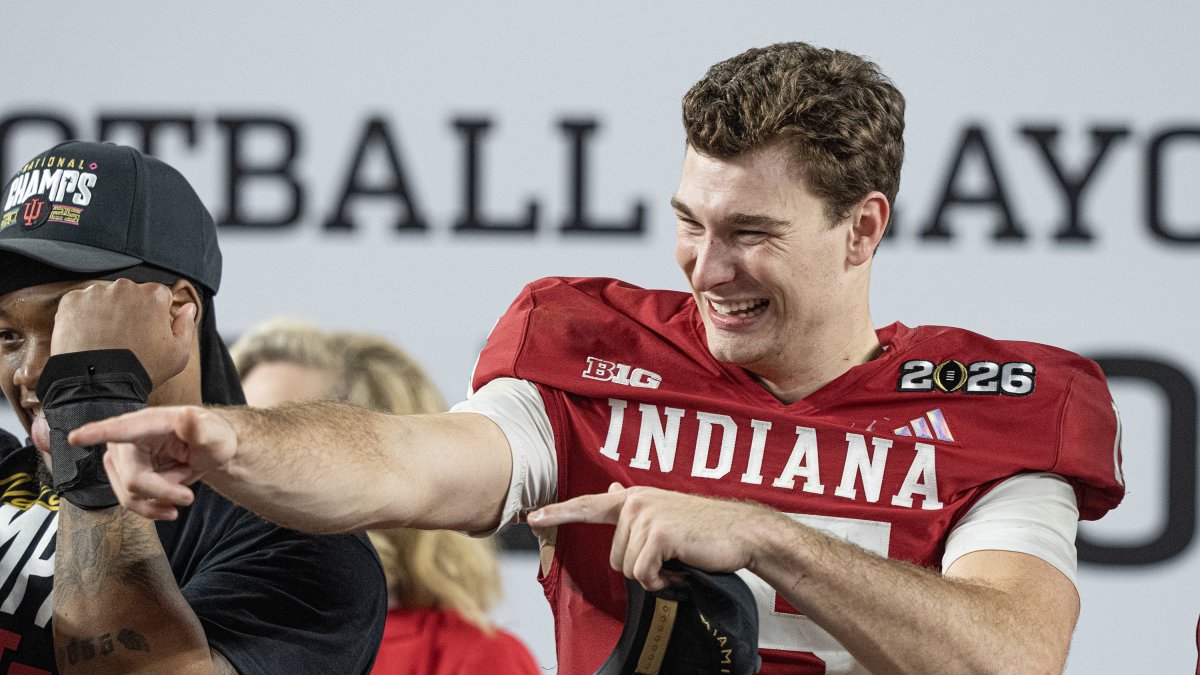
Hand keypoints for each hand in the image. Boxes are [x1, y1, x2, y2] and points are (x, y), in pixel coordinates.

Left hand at [51, 279, 196, 387]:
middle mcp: (125, 286)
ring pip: (105, 297)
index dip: (156, 315)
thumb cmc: (142, 369)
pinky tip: (88, 336)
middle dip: (131, 310)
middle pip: (131, 293)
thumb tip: (189, 307)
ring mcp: (96, 292)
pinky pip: (80, 303)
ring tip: (105, 339)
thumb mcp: (178, 354)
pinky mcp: (72, 301)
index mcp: (154, 295)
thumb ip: (186, 325)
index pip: (159, 295)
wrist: (98, 384)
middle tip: (126, 338)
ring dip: (107, 311)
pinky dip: (83, 316)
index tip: (149, 332)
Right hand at [69, 406, 237, 519]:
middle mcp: (127, 440)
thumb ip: (203, 429)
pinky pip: (131, 504)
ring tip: (181, 483)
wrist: (207, 455)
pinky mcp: (121, 476)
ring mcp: (121, 459)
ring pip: (130, 496)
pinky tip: (171, 503)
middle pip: (134, 480)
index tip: (75, 437)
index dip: (97, 433)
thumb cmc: (211, 439)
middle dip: (164, 492)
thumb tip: (189, 416)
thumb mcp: (216, 434)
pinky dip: (155, 508)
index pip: (120, 429)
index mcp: (149, 422)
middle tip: (189, 496)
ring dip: (162, 498)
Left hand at [528, 483, 767, 590]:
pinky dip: (662, 582)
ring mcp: (646, 515)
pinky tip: (680, 570)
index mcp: (634, 498)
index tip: (531, 518)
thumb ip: (634, 506)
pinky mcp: (659, 533)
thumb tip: (609, 490)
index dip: (558, 513)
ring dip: (653, 576)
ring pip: (626, 568)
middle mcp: (636, 501)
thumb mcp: (666, 514)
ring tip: (677, 562)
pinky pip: (643, 574)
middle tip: (669, 559)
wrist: (743, 533)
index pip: (588, 505)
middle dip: (640, 568)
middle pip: (613, 557)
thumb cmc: (704, 530)